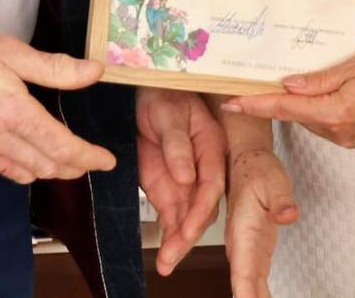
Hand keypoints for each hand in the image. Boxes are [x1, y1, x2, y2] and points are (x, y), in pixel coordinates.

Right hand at [0, 29, 115, 183]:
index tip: (107, 160)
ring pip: (25, 174)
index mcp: (15, 114)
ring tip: (67, 162)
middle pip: (47, 167)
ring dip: (50, 171)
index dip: (88, 157)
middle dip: (74, 167)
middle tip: (92, 160)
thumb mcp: (13, 53)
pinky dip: (24, 171)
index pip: (62, 147)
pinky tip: (29, 161)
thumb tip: (94, 72)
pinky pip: (3, 171)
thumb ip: (56, 68)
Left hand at [135, 88, 225, 275]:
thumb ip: (177, 144)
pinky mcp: (167, 186)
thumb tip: (186, 176)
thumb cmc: (162, 95)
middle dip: (189, 233)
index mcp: (211, 145)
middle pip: (202, 206)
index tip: (189, 227)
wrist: (142, 93)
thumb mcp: (168, 114)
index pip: (212, 183)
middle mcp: (202, 167)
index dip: (201, 207)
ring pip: (187, 215)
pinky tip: (165, 252)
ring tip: (167, 262)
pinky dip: (168, 232)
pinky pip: (171, 214)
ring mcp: (184, 179)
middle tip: (174, 253)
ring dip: (179, 240)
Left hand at [223, 48, 354, 148]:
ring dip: (302, 104)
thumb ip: (318, 79)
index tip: (231, 102)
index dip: (254, 105)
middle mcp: (339, 131)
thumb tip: (288, 86)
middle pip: (297, 115)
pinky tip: (326, 92)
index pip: (284, 109)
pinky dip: (320, 109)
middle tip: (259, 79)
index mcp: (335, 113)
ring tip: (298, 81)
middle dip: (278, 100)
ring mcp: (350, 138)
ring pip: (313, 120)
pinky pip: (329, 123)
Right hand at [223, 145, 298, 297]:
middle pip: (245, 289)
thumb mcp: (273, 181)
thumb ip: (281, 200)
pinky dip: (260, 297)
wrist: (245, 162)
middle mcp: (241, 247)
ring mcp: (247, 251)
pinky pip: (254, 282)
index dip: (247, 296)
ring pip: (248, 288)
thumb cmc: (257, 170)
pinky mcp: (255, 252)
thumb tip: (289, 215)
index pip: (244, 273)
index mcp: (243, 233)